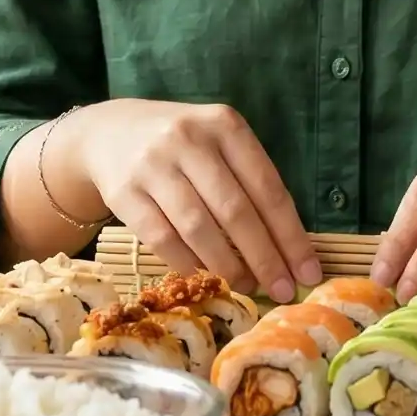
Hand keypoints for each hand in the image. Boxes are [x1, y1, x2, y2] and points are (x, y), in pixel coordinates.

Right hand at [66, 100, 321, 300]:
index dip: (290, 235)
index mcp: (224, 125)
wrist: (108, 132)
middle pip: (235, 210)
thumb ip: (249, 181)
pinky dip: (188, 263)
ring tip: (247, 286)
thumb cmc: (182, 146)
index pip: (267, 187)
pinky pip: (162, 238)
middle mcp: (189, 139)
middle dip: (264, 258)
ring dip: (227, 266)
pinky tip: (205, 276)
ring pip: (198, 227)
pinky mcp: (124, 192)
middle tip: (282, 290)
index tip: (308, 270)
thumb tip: (287, 248)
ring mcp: (153, 165)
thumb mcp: (218, 142)